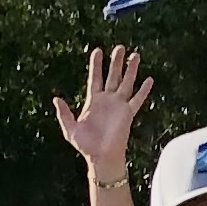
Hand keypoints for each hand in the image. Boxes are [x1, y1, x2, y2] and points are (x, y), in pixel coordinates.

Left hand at [54, 45, 151, 176]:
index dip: (96, 65)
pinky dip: (144, 90)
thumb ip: (64, 114)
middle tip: (119, 47)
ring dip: (131, 69)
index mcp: (93, 101)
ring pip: (126, 82)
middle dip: (116, 61)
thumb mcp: (70, 129)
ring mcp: (118, 106)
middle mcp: (107, 100)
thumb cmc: (86, 146)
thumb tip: (56, 99)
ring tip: (134, 55)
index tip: (98, 50)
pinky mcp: (128, 114)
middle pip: (112, 76)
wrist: (101, 158)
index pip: (95, 78)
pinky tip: (150, 79)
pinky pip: (137, 99)